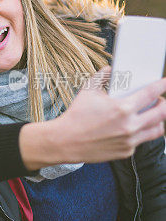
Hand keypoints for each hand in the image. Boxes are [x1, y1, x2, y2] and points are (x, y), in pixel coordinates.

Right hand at [20, 73, 165, 169]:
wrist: (65, 141)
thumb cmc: (76, 115)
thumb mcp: (87, 90)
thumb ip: (102, 76)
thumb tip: (110, 68)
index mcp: (122, 108)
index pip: (151, 93)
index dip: (162, 85)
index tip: (165, 82)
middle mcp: (130, 126)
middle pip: (162, 113)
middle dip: (165, 103)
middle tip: (160, 99)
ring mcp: (130, 141)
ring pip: (157, 129)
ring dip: (158, 120)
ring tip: (151, 114)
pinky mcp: (126, 152)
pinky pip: (141, 140)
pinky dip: (140, 132)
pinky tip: (132, 127)